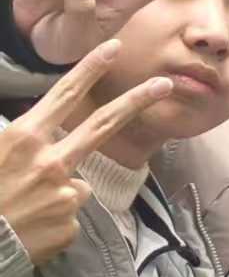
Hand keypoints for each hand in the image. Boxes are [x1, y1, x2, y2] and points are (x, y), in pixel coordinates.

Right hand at [0, 40, 172, 265]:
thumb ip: (18, 139)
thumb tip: (37, 132)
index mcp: (23, 139)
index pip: (63, 96)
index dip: (90, 70)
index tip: (113, 48)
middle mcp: (51, 162)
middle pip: (103, 125)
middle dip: (136, 100)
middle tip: (163, 83)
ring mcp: (66, 193)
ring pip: (77, 183)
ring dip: (57, 193)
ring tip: (24, 210)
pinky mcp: (71, 224)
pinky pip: (70, 215)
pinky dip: (54, 220)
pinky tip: (31, 228)